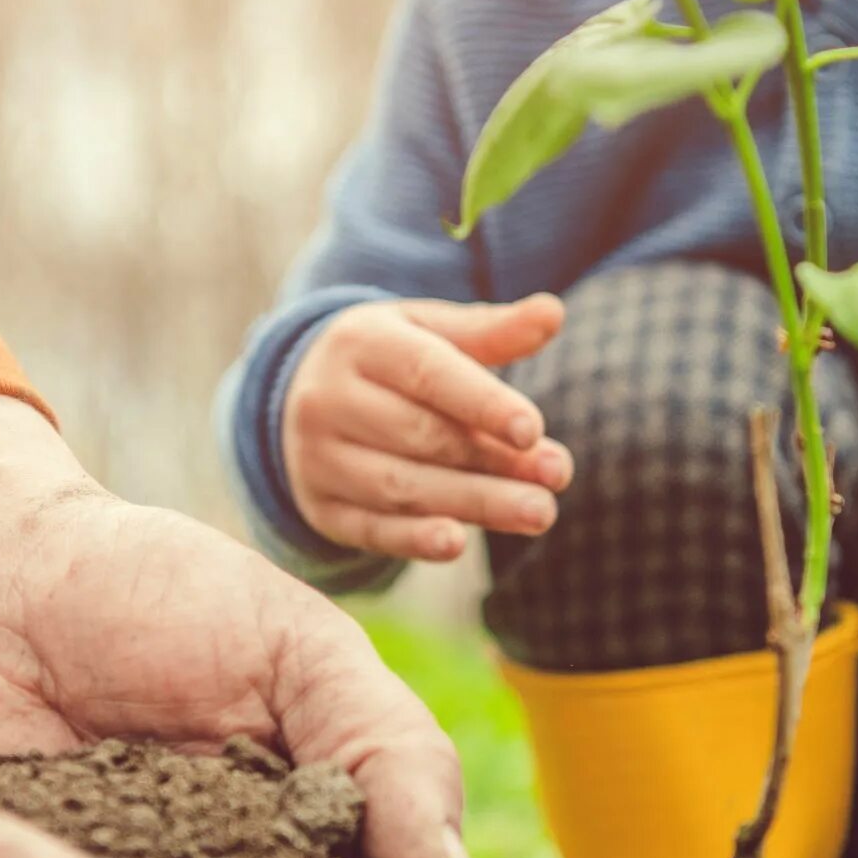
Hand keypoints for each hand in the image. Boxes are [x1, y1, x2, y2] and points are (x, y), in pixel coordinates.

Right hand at [282, 296, 574, 561]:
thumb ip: (491, 331)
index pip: (427, 374)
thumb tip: (553, 313)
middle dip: (494, 460)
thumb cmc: (388, 360)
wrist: (299, 397)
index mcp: (360, 344)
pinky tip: (457, 544)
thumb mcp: (428, 332)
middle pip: (421, 437)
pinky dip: (413, 539)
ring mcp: (318, 458)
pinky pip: (370, 529)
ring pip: (401, 486)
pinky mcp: (321, 507)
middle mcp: (329, 400)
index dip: (483, 403)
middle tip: (557, 478)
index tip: (533, 430)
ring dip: (474, 504)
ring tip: (538, 513)